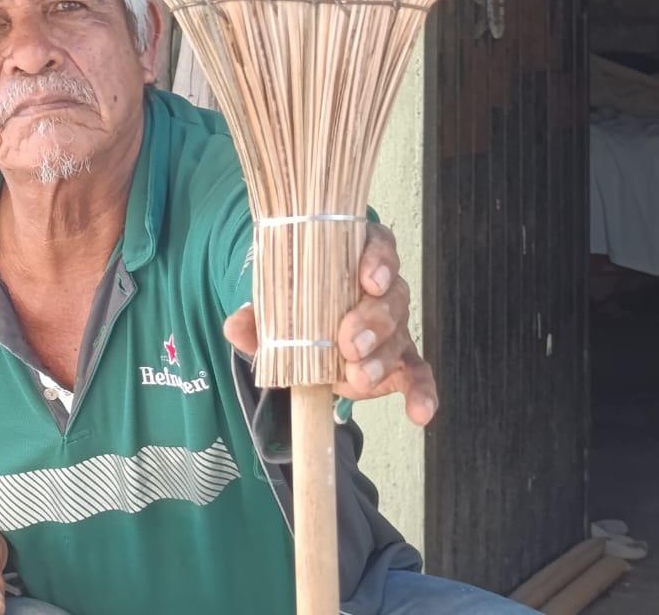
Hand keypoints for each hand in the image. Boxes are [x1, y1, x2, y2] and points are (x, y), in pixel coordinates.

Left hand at [222, 222, 437, 425]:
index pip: (377, 246)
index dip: (378, 260)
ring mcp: (393, 325)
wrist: (308, 332)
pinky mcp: (398, 360)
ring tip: (359, 377)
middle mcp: (382, 288)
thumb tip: (236, 326)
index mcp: (354, 256)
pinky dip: (422, 392)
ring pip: (399, 336)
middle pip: (390, 296)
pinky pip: (417, 373)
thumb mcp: (275, 302)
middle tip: (349, 342)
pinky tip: (420, 412)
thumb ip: (258, 314)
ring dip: (381, 358)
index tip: (368, 279)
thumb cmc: (298, 302)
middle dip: (372, 320)